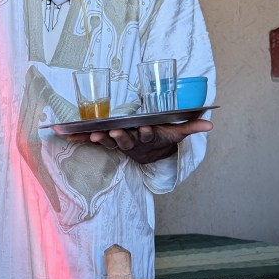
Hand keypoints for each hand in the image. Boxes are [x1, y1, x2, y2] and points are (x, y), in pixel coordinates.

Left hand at [67, 118, 212, 164]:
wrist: (150, 153)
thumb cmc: (162, 136)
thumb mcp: (176, 132)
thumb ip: (191, 128)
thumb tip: (211, 125)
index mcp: (147, 138)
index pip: (146, 136)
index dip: (144, 133)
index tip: (142, 128)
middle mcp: (131, 142)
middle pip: (124, 140)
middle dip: (119, 136)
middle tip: (113, 132)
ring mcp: (118, 143)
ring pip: (107, 141)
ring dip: (97, 139)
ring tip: (89, 135)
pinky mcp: (107, 141)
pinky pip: (91, 140)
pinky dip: (79, 139)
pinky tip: (67, 137)